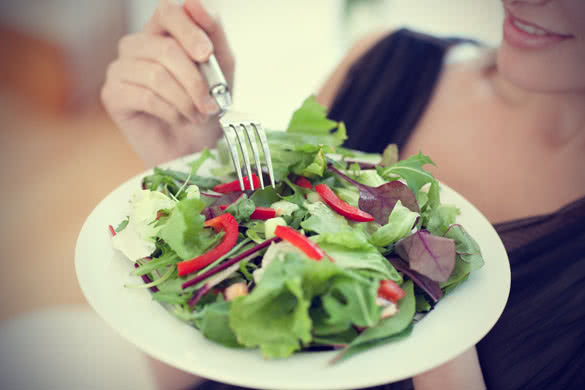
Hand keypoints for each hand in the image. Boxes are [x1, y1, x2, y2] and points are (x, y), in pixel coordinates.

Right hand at [101, 0, 234, 166]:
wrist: (195, 148)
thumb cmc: (206, 107)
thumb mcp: (221, 69)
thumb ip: (214, 34)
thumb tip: (193, 2)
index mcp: (163, 33)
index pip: (167, 11)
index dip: (189, 30)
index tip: (207, 54)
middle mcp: (137, 46)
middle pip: (165, 48)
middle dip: (195, 80)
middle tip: (210, 104)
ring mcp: (121, 68)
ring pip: (156, 74)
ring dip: (185, 100)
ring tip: (196, 115)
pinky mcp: (112, 94)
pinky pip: (144, 95)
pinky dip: (170, 111)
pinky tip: (178, 119)